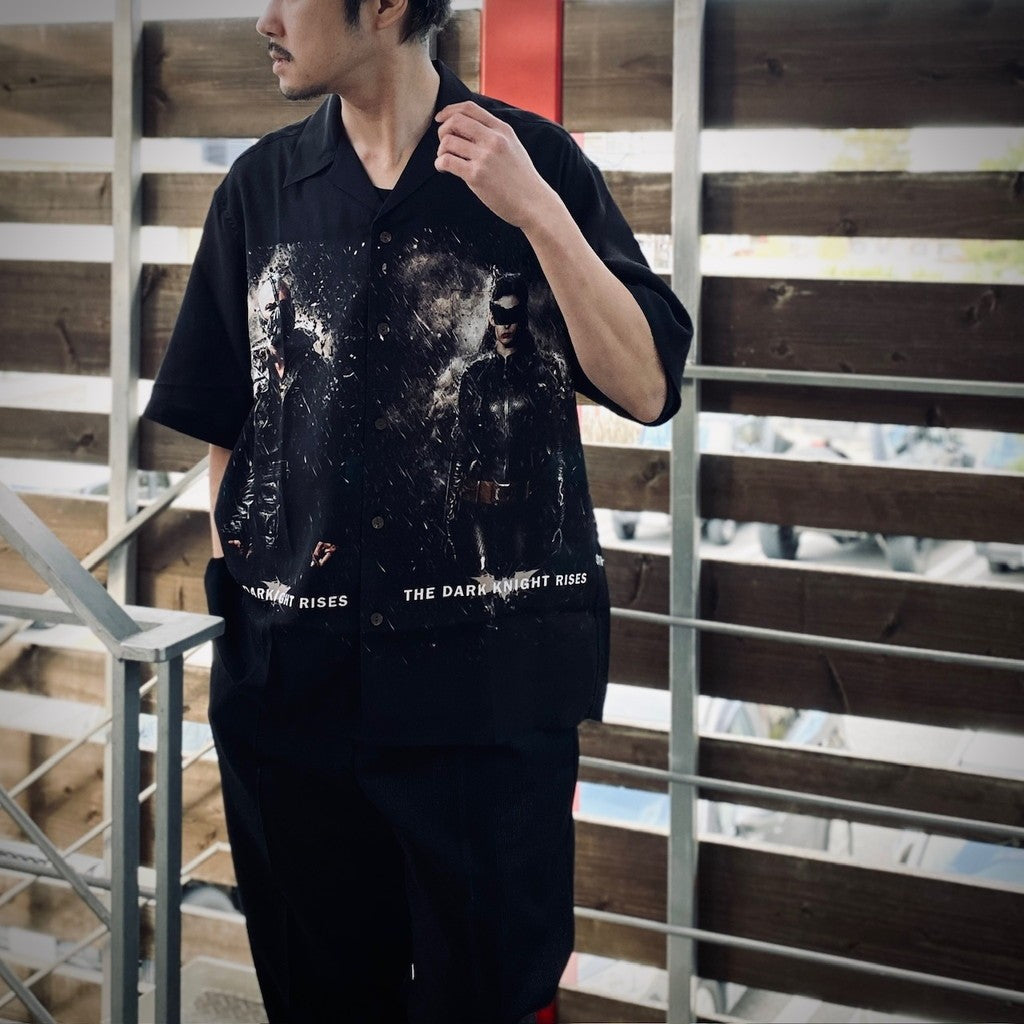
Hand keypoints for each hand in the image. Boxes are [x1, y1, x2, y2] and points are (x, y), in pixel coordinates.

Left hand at [434, 101, 557, 230]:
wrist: (534, 204)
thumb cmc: (522, 179)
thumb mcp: (513, 147)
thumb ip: (495, 135)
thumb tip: (468, 129)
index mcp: (502, 130)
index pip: (469, 108)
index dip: (449, 110)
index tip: (440, 119)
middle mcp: (493, 139)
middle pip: (455, 121)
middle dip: (442, 131)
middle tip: (444, 145)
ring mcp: (485, 157)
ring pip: (448, 141)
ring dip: (441, 150)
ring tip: (446, 161)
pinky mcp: (476, 176)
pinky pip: (447, 161)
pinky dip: (440, 164)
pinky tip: (444, 169)